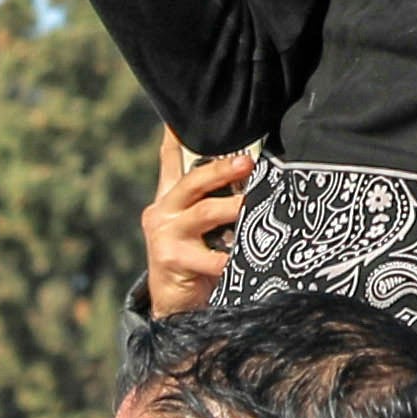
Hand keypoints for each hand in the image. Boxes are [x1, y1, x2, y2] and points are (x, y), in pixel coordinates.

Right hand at [138, 137, 260, 322]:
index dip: (176, 134)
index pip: (171, 159)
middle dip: (222, 169)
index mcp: (170, 198)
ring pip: (204, 212)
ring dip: (233, 208)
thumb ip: (214, 200)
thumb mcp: (200, 225)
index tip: (181, 112)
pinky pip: (210, 257)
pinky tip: (246, 257)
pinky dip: (230, 257)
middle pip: (192, 181)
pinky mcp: (171, 260)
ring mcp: (164, 235)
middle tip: (247, 162)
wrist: (175, 305)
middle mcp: (163, 211)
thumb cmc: (196, 259)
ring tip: (253, 205)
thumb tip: (250, 169)